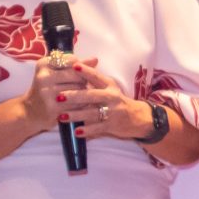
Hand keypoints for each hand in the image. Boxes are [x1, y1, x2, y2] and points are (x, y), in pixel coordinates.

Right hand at [22, 55, 97, 134]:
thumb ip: (75, 65)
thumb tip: (95, 59)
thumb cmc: (47, 89)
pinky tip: (76, 105)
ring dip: (83, 93)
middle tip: (79, 85)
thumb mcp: (56, 73)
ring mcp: (47, 93)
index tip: (75, 73)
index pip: (72, 60)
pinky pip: (77, 104)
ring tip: (77, 95)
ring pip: (79, 89)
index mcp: (44, 64)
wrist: (31, 111)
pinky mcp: (53, 108)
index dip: (79, 67)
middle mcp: (43, 77)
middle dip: (82, 80)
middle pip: (77, 75)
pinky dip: (81, 104)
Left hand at [57, 62, 187, 145]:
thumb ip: (93, 81)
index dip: (86, 71)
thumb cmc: (118, 101)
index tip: (74, 66)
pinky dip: (87, 131)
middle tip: (59, 97)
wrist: (139, 118)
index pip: (96, 76)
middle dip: (75, 96)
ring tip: (61, 116)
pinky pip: (97, 129)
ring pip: (92, 113)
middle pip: (91, 96)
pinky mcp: (112, 126)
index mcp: (109, 86)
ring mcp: (113, 112)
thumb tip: (73, 68)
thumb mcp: (109, 88)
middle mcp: (112, 97)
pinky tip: (76, 131)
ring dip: (76, 115)